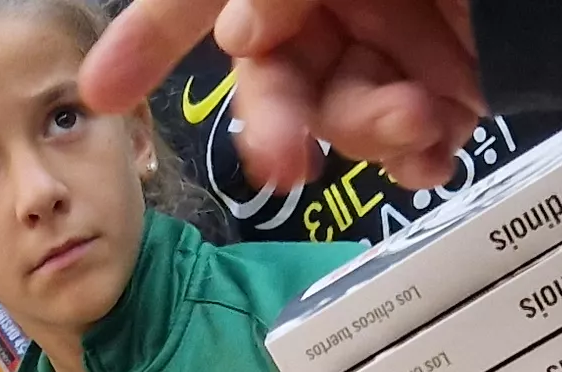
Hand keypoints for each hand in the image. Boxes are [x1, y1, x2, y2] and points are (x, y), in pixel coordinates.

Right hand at [84, 0, 483, 191]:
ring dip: (362, 132)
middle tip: (281, 156)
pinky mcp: (459, 77)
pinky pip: (409, 134)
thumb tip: (246, 25)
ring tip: (415, 125)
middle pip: (272, 60)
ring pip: (339, 108)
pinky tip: (434, 151)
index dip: (152, 35)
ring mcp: (405, 29)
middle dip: (277, 113)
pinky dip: (415, 154)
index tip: (103, 90)